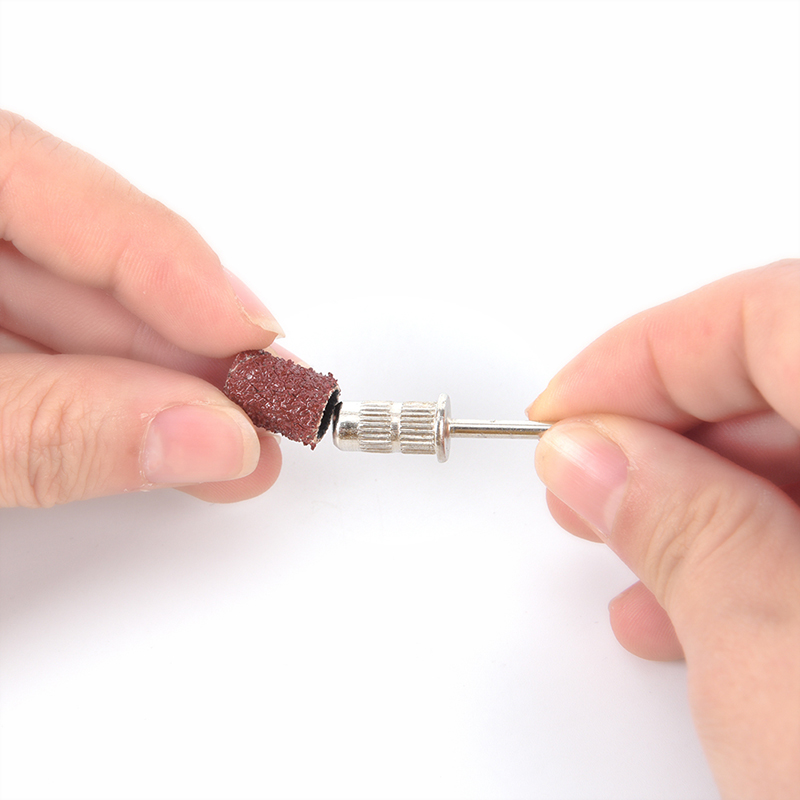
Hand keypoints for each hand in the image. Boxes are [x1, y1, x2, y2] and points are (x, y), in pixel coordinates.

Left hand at [0, 111, 283, 505]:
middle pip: (97, 261)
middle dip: (191, 349)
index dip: (191, 281)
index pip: (87, 208)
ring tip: (228, 439)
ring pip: (78, 310)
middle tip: (266, 406)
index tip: (263, 350)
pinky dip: (105, 396)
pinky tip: (163, 428)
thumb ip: (61, 427)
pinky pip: (47, 343)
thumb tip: (204, 435)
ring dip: (161, 385)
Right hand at [529, 261, 799, 797]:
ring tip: (631, 564)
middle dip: (671, 430)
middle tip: (586, 483)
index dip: (647, 353)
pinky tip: (707, 610)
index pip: (779, 312)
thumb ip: (681, 534)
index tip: (565, 411)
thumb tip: (588, 454)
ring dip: (712, 500)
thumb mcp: (792, 681)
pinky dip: (774, 552)